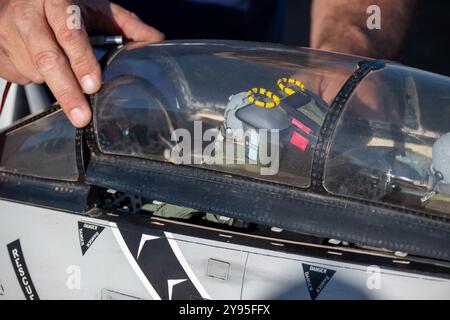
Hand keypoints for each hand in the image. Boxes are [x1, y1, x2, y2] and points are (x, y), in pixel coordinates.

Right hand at [0, 0, 163, 126]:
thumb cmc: (63, 4)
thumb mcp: (94, 8)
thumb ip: (125, 24)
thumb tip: (156, 40)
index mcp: (56, 0)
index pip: (70, 32)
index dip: (82, 60)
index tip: (93, 84)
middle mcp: (27, 13)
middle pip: (48, 58)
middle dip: (67, 91)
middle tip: (82, 116)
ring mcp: (6, 31)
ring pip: (33, 70)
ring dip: (52, 79)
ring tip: (60, 65)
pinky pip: (18, 75)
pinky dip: (31, 76)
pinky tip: (37, 62)